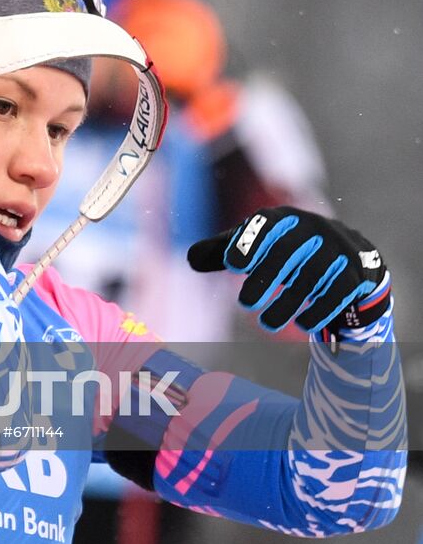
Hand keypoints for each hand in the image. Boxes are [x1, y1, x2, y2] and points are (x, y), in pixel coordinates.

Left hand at [187, 207, 389, 333]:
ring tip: (267, 323)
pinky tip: (303, 325)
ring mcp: (336, 250)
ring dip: (288, 303)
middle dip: (266, 277)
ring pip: (311, 277)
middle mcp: (311, 229)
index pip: (265, 223)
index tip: (232, 264)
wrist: (348, 256)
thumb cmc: (288, 250)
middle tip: (244, 303)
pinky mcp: (353, 274)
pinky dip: (319, 310)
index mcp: (283, 218)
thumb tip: (190, 259)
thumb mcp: (258, 245)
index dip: (248, 242)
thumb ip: (224, 251)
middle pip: (288, 251)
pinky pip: (337, 293)